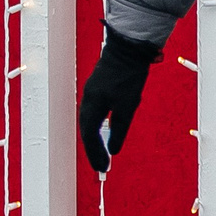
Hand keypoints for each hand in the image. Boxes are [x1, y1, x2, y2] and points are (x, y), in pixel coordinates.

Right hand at [78, 28, 162, 171]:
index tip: (103, 167)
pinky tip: (104, 132)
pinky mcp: (99, 88)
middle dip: (94, 150)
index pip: (90, 136)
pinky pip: (94, 113)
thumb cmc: (128, 76)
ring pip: (90, 122)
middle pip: (87, 131)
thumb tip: (113, 150)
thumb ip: (120, 128)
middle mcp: (88, 100)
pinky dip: (98, 127)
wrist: (128, 48)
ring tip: (102, 154)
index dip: (95, 153)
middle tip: (102, 166)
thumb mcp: (128, 105)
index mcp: (92, 105)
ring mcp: (92, 93)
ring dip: (95, 139)